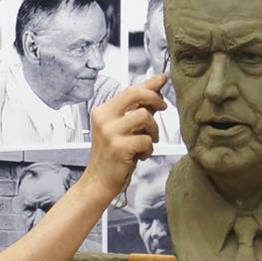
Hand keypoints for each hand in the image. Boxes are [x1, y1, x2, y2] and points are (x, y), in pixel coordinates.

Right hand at [83, 74, 166, 199]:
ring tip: (149, 140)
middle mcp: (103, 118)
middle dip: (155, 98)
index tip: (163, 78)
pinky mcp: (118, 147)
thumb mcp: (122, 128)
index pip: (130, 90)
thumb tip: (156, 88)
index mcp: (103, 111)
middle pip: (135, 94)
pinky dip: (149, 148)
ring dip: (153, 129)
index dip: (150, 83)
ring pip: (144, 116)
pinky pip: (146, 139)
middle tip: (163, 107)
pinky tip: (141, 155)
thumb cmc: (112, 156)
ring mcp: (110, 132)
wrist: (98, 182)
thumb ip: (136, 109)